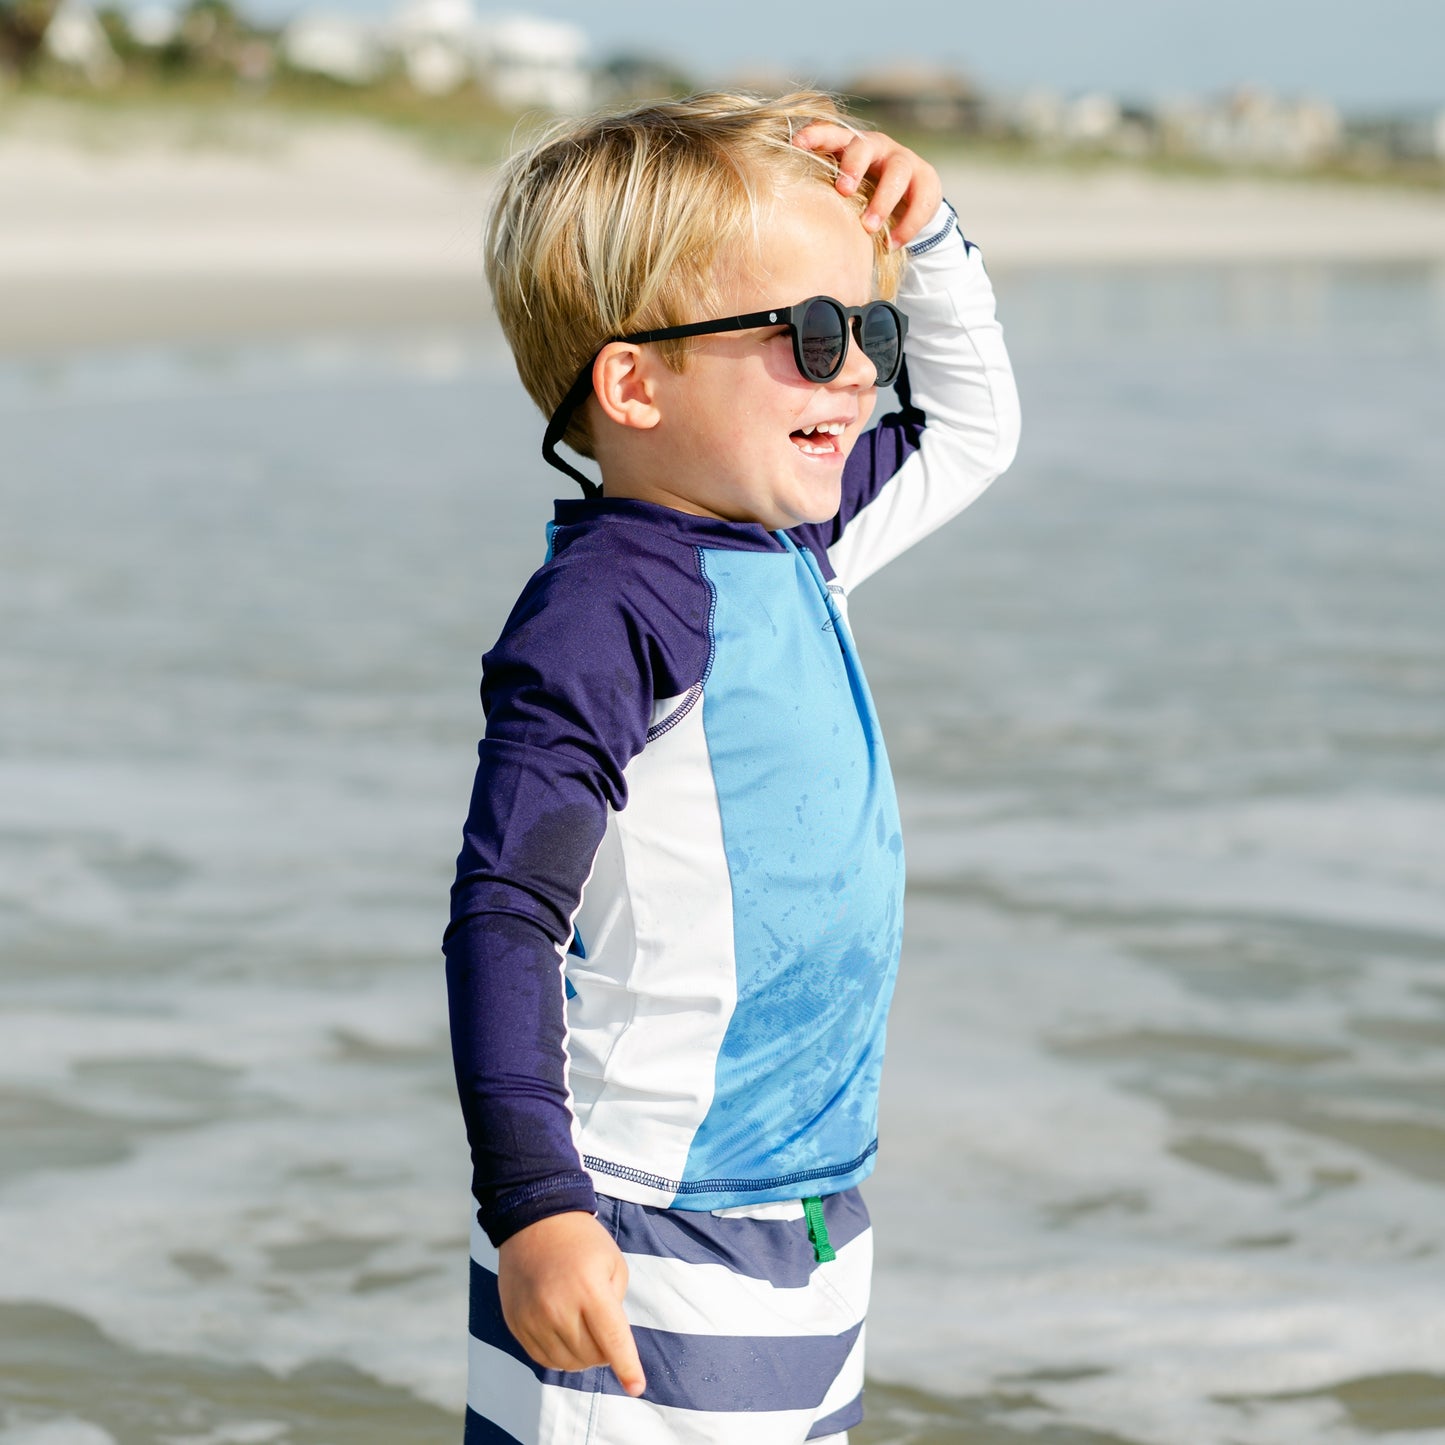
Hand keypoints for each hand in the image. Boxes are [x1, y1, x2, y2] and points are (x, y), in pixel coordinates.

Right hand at [497, 1211, 645, 1396]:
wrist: (534, 1220)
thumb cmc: (582, 1241)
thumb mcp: (613, 1263)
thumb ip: (615, 1304)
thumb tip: (608, 1342)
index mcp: (590, 1289)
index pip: (613, 1340)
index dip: (627, 1367)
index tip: (637, 1388)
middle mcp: (559, 1307)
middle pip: (590, 1356)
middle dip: (605, 1353)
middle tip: (605, 1331)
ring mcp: (533, 1318)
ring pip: (566, 1363)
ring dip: (583, 1356)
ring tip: (585, 1329)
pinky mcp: (516, 1323)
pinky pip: (542, 1358)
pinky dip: (560, 1355)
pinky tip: (565, 1334)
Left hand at [792, 122, 942, 248]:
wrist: (907, 204)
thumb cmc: (863, 198)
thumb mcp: (845, 192)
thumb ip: (825, 192)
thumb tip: (783, 213)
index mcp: (852, 147)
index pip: (833, 134)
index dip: (816, 136)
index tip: (796, 144)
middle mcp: (879, 148)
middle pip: (866, 146)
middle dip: (853, 167)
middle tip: (843, 190)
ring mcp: (905, 162)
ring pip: (897, 173)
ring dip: (882, 201)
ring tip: (869, 228)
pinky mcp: (927, 180)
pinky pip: (921, 201)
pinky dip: (907, 225)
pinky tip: (893, 244)